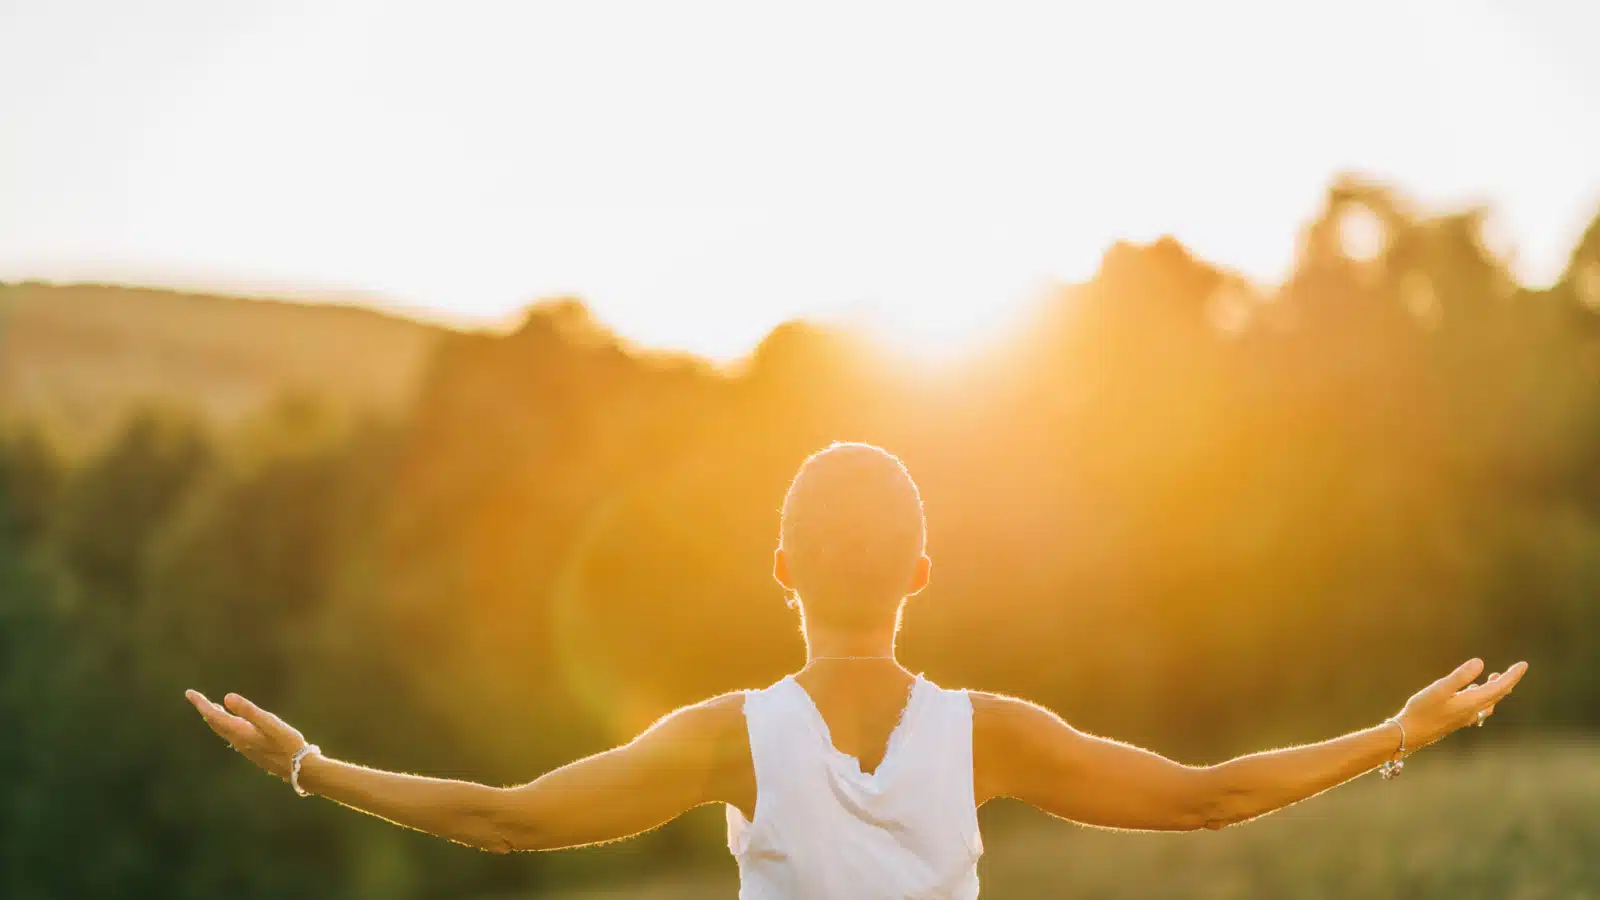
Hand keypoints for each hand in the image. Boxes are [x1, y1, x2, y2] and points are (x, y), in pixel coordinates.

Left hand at [186, 689, 308, 780]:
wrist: (298, 768)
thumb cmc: (287, 743)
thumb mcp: (270, 723)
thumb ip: (249, 710)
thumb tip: (226, 697)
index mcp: (240, 732)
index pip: (214, 716)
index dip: (201, 703)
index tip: (189, 693)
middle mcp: (238, 741)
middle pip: (215, 723)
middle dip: (205, 709)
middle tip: (196, 697)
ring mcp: (245, 747)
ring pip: (223, 730)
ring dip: (215, 717)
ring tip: (211, 707)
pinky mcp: (252, 750)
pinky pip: (231, 735)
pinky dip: (225, 725)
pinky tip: (233, 723)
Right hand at [1395, 658, 1527, 750]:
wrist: (1411, 734)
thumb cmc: (1422, 710)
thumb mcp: (1439, 689)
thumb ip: (1460, 676)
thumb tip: (1480, 662)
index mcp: (1472, 702)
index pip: (1500, 687)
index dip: (1513, 675)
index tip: (1524, 664)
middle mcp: (1473, 711)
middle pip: (1498, 695)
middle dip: (1508, 681)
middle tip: (1516, 669)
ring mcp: (1465, 716)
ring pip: (1489, 702)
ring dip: (1496, 689)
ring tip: (1495, 677)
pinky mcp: (1457, 719)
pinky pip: (1478, 707)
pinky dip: (1482, 696)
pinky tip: (1471, 691)